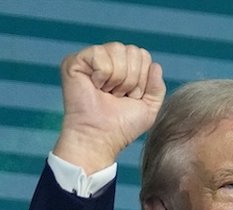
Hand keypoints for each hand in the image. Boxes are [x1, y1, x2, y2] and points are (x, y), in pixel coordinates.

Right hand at [53, 42, 166, 173]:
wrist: (100, 137)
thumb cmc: (121, 126)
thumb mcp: (149, 108)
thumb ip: (158, 87)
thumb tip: (155, 65)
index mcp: (123, 67)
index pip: (143, 55)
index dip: (142, 78)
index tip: (130, 97)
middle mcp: (107, 59)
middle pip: (133, 50)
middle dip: (131, 78)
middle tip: (117, 96)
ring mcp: (90, 59)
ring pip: (118, 49)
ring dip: (118, 78)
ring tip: (107, 93)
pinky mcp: (74, 61)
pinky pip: (99, 54)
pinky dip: (102, 75)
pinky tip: (95, 87)